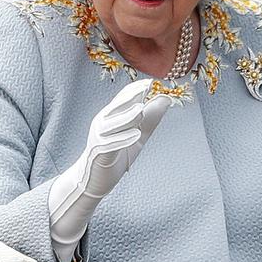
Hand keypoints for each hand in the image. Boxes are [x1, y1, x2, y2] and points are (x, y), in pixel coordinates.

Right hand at [48, 79, 171, 261]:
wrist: (95, 180)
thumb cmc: (116, 155)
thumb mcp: (137, 135)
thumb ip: (150, 119)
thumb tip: (166, 99)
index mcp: (110, 117)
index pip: (122, 98)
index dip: (135, 89)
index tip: (150, 81)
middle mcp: (102, 124)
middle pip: (116, 107)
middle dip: (131, 96)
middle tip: (146, 86)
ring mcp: (98, 138)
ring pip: (113, 124)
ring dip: (127, 117)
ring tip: (142, 110)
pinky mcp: (99, 154)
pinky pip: (110, 145)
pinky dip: (123, 139)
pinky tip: (136, 135)